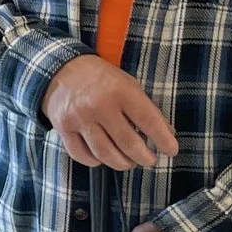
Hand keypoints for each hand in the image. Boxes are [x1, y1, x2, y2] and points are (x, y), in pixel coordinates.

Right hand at [42, 54, 179, 168]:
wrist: (61, 68)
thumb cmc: (101, 78)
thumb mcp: (128, 84)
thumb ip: (146, 108)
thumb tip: (167, 134)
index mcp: (120, 91)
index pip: (149, 122)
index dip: (164, 140)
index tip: (171, 151)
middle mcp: (99, 105)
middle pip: (128, 143)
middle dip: (144, 158)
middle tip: (150, 160)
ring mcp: (79, 117)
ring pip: (105, 153)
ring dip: (122, 163)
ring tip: (129, 162)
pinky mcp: (63, 127)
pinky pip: (80, 154)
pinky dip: (94, 161)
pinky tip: (102, 158)